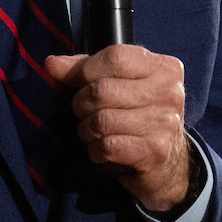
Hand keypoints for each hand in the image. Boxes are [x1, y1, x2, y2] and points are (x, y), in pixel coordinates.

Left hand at [44, 45, 190, 211]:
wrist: (167, 164)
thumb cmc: (138, 116)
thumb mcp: (119, 85)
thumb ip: (85, 70)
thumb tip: (52, 64)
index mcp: (163, 68)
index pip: (115, 57)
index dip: (86, 70)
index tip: (79, 83)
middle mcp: (169, 92)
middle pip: (102, 90)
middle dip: (82, 104)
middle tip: (86, 113)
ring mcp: (164, 122)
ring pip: (101, 120)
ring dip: (87, 130)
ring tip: (95, 133)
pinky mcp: (155, 151)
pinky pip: (106, 146)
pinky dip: (96, 150)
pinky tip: (104, 150)